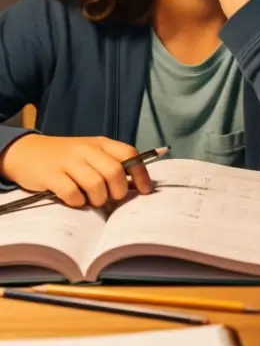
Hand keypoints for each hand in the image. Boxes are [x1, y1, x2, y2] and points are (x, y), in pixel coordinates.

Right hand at [0, 135, 153, 208]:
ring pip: (96, 184)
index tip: (146, 190)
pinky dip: (78, 202)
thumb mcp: (91, 154)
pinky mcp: (51, 175)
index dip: (141, 173)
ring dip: (98, 199)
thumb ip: (112, 164)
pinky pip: (72, 193)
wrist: (27, 152)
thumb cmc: (66, 156)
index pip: (129, 154)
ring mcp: (68, 161)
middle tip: (112, 198)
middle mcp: (86, 149)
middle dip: (119, 190)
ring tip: (93, 200)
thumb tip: (137, 185)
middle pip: (115, 171)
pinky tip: (75, 200)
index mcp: (100, 143)